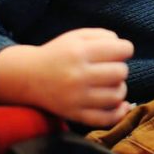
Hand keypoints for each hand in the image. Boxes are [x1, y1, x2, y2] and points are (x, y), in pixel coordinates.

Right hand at [0, 29, 133, 127]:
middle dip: (120, 68)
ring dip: (119, 88)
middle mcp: (78, 75)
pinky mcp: (75, 114)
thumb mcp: (76, 36)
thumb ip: (103, 35)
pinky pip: (105, 118)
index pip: (121, 50)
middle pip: (121, 72)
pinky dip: (119, 113)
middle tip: (110, 68)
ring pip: (117, 95)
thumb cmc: (58, 54)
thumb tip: (126, 49)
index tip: (118, 52)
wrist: (27, 77)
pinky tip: (121, 105)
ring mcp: (76, 98)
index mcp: (80, 52)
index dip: (125, 49)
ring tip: (110, 84)